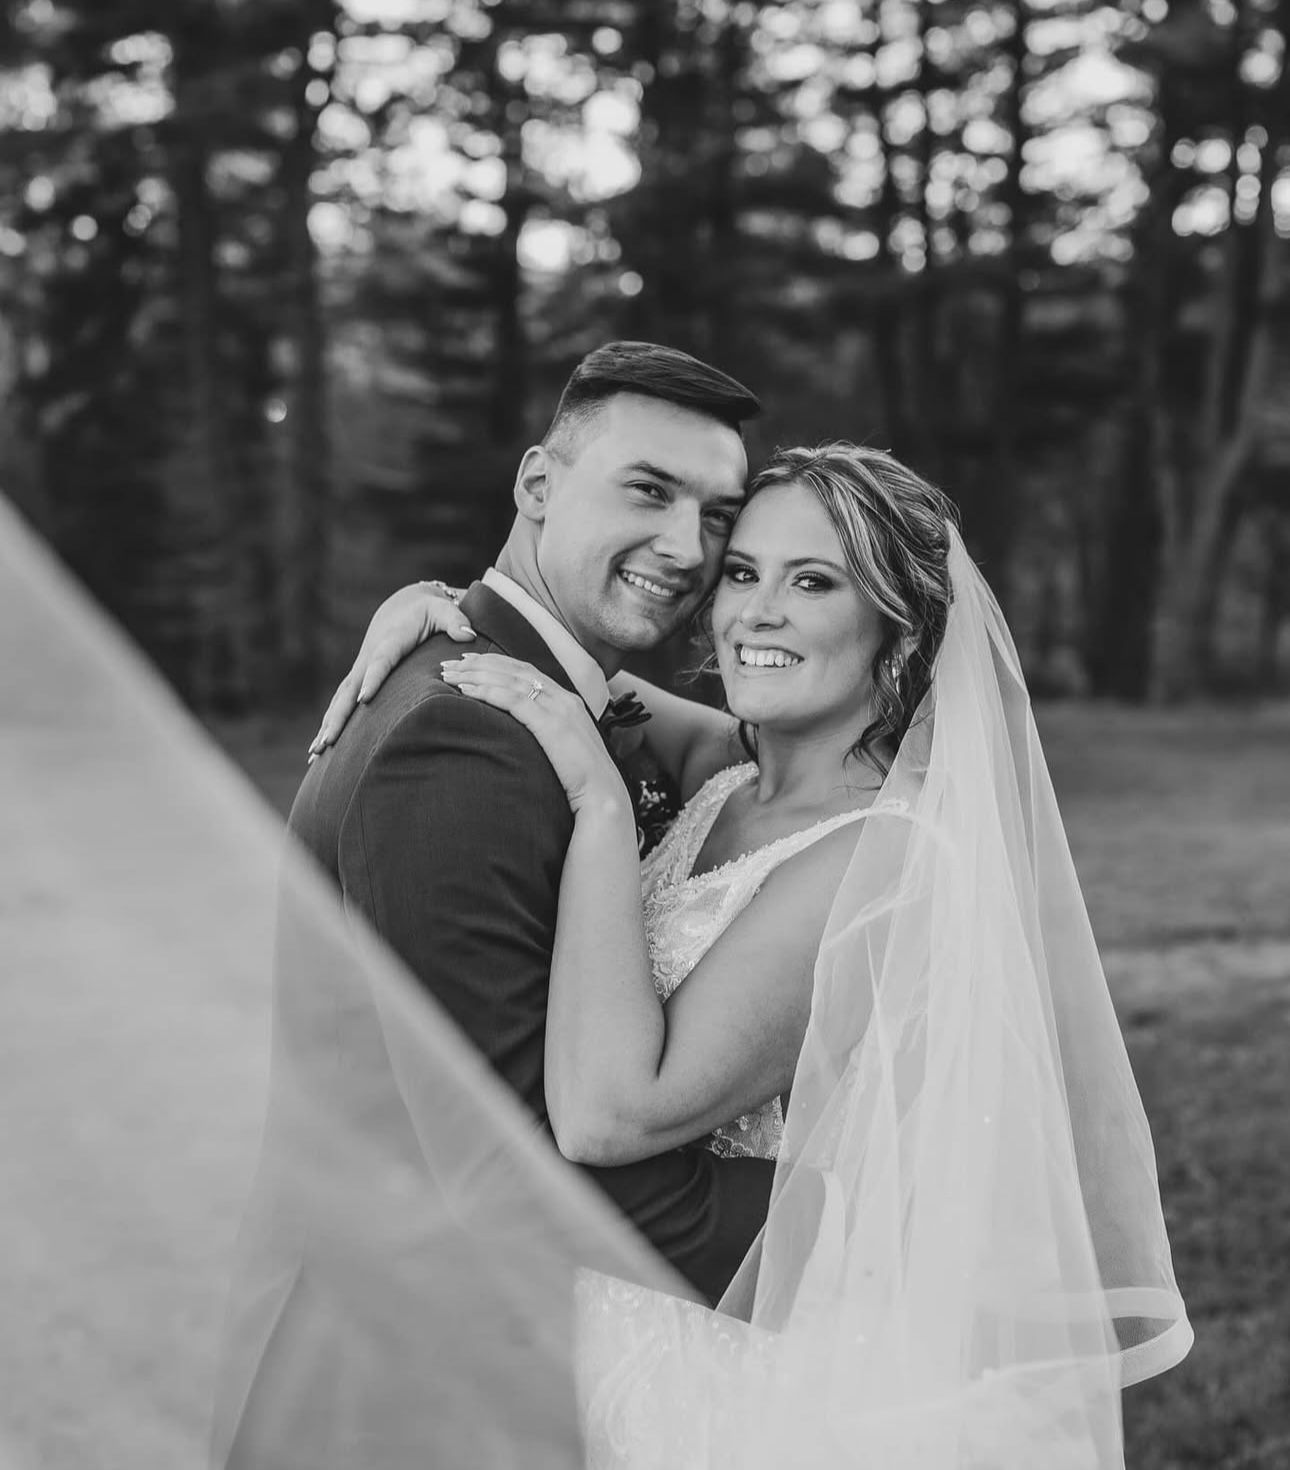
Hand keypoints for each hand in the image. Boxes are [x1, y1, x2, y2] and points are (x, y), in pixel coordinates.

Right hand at [308, 581, 472, 759]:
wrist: (402, 607)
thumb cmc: (428, 611)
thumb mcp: (443, 610)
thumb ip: (456, 620)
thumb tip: (468, 635)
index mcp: (390, 641)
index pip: (381, 661)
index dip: (373, 679)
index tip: (364, 699)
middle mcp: (369, 658)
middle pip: (350, 689)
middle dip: (339, 715)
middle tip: (328, 741)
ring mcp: (360, 670)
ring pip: (340, 700)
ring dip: (327, 725)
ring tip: (315, 752)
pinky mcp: (358, 680)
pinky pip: (341, 704)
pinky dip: (329, 723)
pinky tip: (319, 748)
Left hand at [440, 654, 629, 816]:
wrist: (603, 797)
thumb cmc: (582, 782)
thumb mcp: (565, 750)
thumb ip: (547, 735)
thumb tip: (521, 739)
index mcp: (568, 701)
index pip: (526, 671)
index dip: (496, 663)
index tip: (470, 662)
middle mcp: (564, 698)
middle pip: (514, 669)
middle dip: (479, 663)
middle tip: (450, 663)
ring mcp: (559, 709)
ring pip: (510, 680)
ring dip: (476, 674)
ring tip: (449, 675)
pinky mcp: (551, 724)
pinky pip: (512, 700)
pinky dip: (487, 692)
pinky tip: (465, 691)